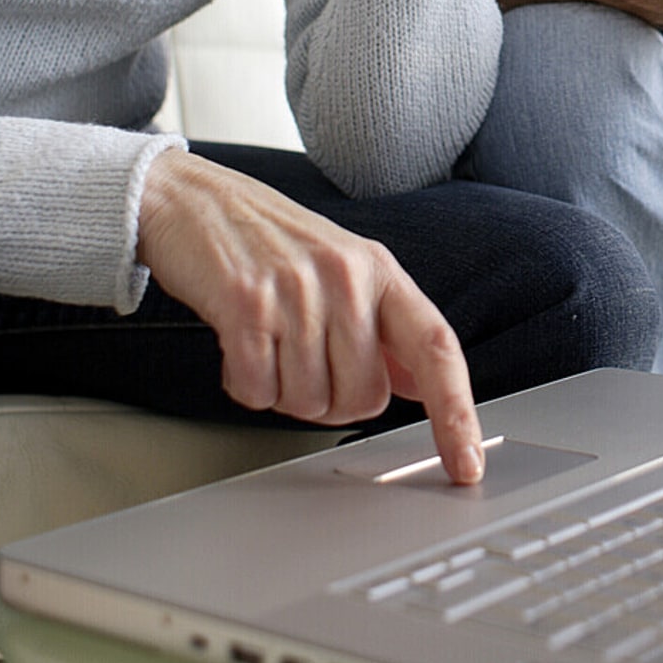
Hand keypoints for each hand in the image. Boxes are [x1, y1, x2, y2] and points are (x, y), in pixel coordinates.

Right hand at [137, 150, 484, 483]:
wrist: (196, 200)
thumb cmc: (272, 241)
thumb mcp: (346, 270)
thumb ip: (387, 329)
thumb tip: (425, 386)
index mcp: (380, 271)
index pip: (436, 347)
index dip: (456, 411)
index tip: (466, 463)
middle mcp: (346, 278)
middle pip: (365, 399)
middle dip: (333, 400)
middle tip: (303, 359)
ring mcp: (296, 291)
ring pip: (310, 404)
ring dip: (284, 391)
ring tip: (270, 342)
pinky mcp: (244, 306)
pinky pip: (259, 392)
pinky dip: (247, 385)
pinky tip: (242, 346)